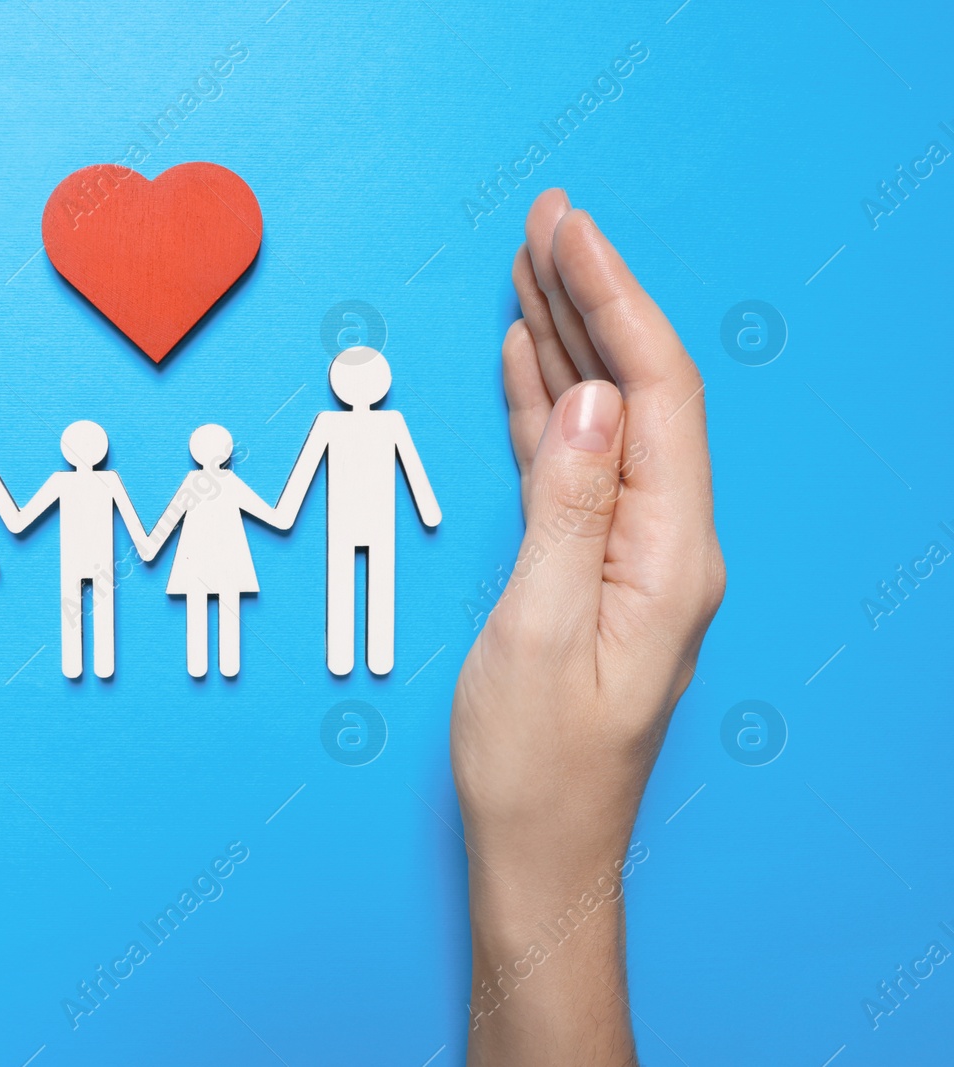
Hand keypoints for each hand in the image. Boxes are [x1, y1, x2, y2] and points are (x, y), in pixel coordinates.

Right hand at [450, 189, 723, 1064]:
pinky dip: (543, 400)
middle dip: (593, 296)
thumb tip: (579, 395)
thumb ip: (563, 507)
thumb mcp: (535, 632)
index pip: (652, 393)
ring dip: (567, 336)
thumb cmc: (534, 767)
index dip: (611, 301)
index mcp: (668, 554)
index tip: (565, 233)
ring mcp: (630, 554)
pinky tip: (524, 356)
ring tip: (529, 264)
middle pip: (636, 389)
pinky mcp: (591, 567)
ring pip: (602, 416)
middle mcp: (665, 543)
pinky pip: (573, 461)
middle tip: (546, 219)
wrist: (539, 852)